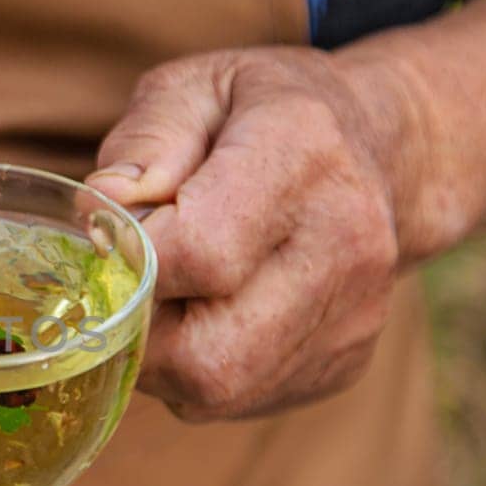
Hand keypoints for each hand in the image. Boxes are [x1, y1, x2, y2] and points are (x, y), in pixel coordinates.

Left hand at [86, 48, 417, 421]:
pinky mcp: (344, 362)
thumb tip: (102, 212)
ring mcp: (353, 315)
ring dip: (163, 355)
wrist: (383, 148)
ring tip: (168, 294)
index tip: (114, 239)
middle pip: (205, 353)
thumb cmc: (264, 111)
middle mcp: (343, 245)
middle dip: (139, 330)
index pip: (198, 253)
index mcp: (303, 157)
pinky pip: (239, 399)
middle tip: (129, 282)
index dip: (131, 260)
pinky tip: (209, 314)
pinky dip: (200, 369)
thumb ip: (145, 141)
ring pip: (216, 390)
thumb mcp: (196, 86)